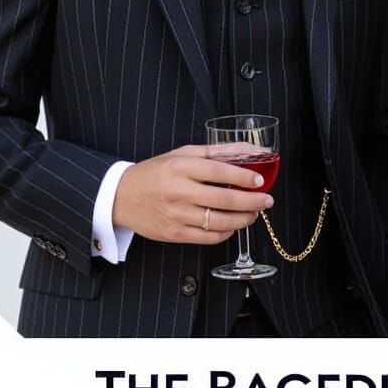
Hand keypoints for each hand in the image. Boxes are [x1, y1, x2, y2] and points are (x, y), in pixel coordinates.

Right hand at [113, 144, 272, 244]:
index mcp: (181, 167)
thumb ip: (216, 151)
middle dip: (252, 201)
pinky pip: (208, 238)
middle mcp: (179, 191)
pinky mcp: (174, 234)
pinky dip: (226, 233)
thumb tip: (249, 149)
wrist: (121, 196)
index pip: (220, 171)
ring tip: (253, 213)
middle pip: (224, 199)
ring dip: (243, 219)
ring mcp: (176, 215)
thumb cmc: (155, 172)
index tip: (260, 180)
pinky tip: (233, 225)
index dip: (244, 176)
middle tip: (266, 200)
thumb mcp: (182, 154)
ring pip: (219, 222)